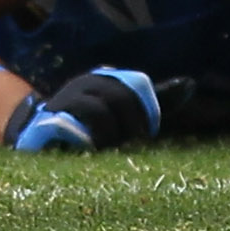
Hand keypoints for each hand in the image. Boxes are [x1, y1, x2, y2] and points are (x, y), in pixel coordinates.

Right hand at [3, 68, 164, 151]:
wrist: (40, 138)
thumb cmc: (92, 127)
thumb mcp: (122, 112)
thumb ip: (151, 101)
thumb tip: (189, 84)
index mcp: (105, 78)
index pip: (136, 85)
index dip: (147, 110)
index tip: (147, 132)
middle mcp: (85, 83)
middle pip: (119, 96)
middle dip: (130, 125)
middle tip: (129, 145)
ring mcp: (64, 100)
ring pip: (98, 111)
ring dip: (108, 135)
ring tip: (106, 150)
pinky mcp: (46, 122)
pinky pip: (71, 127)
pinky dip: (85, 141)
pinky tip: (88, 152)